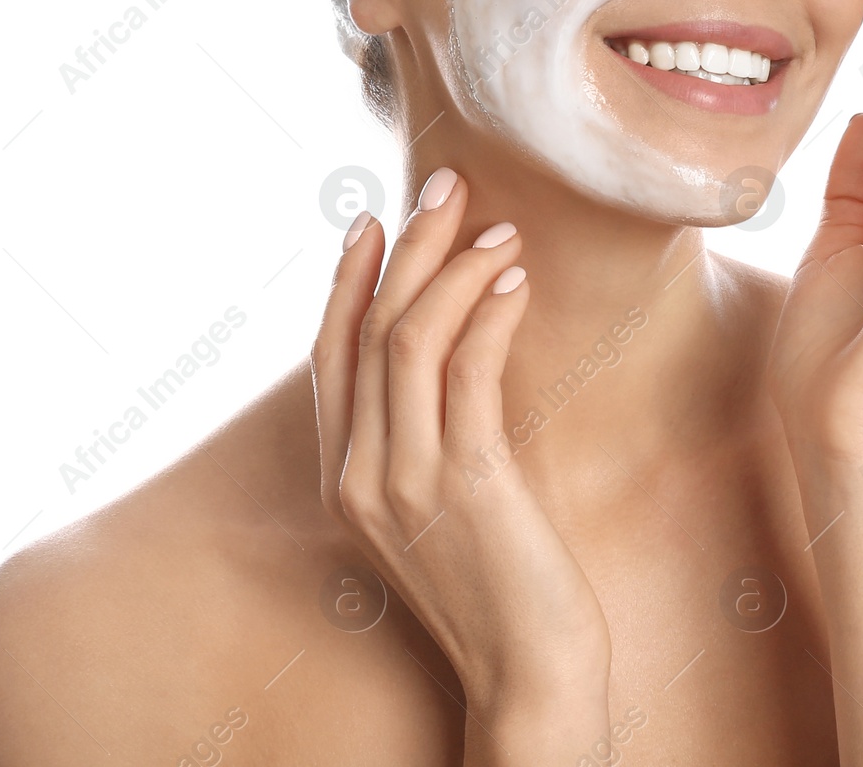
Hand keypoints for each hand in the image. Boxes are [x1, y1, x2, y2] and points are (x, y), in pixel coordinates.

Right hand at [311, 168, 611, 752]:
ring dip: (455, 268)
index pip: (331, 355)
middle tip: (445, 184)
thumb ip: (421, 437)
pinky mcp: (467, 484)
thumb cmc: (498, 584)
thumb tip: (445, 352)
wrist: (530, 678)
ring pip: (410, 339)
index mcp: (343, 480)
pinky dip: (489, 314)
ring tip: (499, 227)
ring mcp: (407, 482)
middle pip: (369, 330)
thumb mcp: (436, 506)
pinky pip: (469, 374)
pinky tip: (515, 281)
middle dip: (408, 246)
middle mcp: (360, 476)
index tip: (374, 219)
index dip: (348, 280)